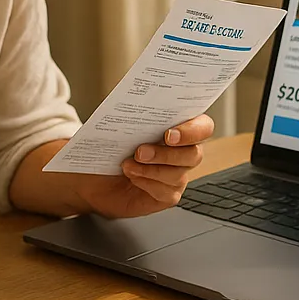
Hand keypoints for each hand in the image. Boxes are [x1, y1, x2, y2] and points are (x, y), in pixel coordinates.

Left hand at [76, 114, 214, 218]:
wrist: (95, 177)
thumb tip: (132, 104)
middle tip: (141, 151)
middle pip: (194, 154)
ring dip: (151, 169)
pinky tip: (132, 177)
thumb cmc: (111, 147)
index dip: (193, 130)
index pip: (203, 127)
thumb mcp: (118, 126)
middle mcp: (184, 152)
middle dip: (167, 153)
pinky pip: (166, 192)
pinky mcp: (168, 195)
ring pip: (178, 174)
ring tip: (128, 164)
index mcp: (180, 128)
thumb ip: (132, 114)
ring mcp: (178, 175)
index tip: (169, 134)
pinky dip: (147, 184)